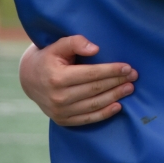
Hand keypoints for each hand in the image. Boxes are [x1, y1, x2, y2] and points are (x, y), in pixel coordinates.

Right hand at [19, 35, 136, 125]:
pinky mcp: (62, 120)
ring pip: (94, 105)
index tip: (128, 67)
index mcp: (57, 78)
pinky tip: (118, 106)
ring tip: (130, 88)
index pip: (91, 74)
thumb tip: (95, 49)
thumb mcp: (58, 45)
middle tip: (134, 77)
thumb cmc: (48, 58)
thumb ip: (75, 42)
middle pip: (95, 89)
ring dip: (115, 97)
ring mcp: (59, 111)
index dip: (112, 71)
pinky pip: (87, 119)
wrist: (29, 79)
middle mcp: (57, 97)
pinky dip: (104, 114)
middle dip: (117, 82)